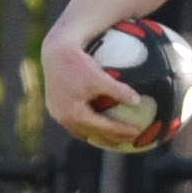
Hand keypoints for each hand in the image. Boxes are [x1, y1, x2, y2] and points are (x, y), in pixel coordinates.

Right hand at [40, 28, 132, 147]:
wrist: (55, 52)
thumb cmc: (78, 64)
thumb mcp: (99, 77)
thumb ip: (118, 91)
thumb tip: (137, 101)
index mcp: (75, 115)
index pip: (104, 128)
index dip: (122, 131)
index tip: (137, 132)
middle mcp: (65, 120)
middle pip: (93, 135)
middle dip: (112, 139)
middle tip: (130, 139)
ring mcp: (58, 115)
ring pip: (82, 132)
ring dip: (99, 136)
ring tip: (114, 138)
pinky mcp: (55, 109)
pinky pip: (74, 124)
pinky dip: (88, 128)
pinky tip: (96, 126)